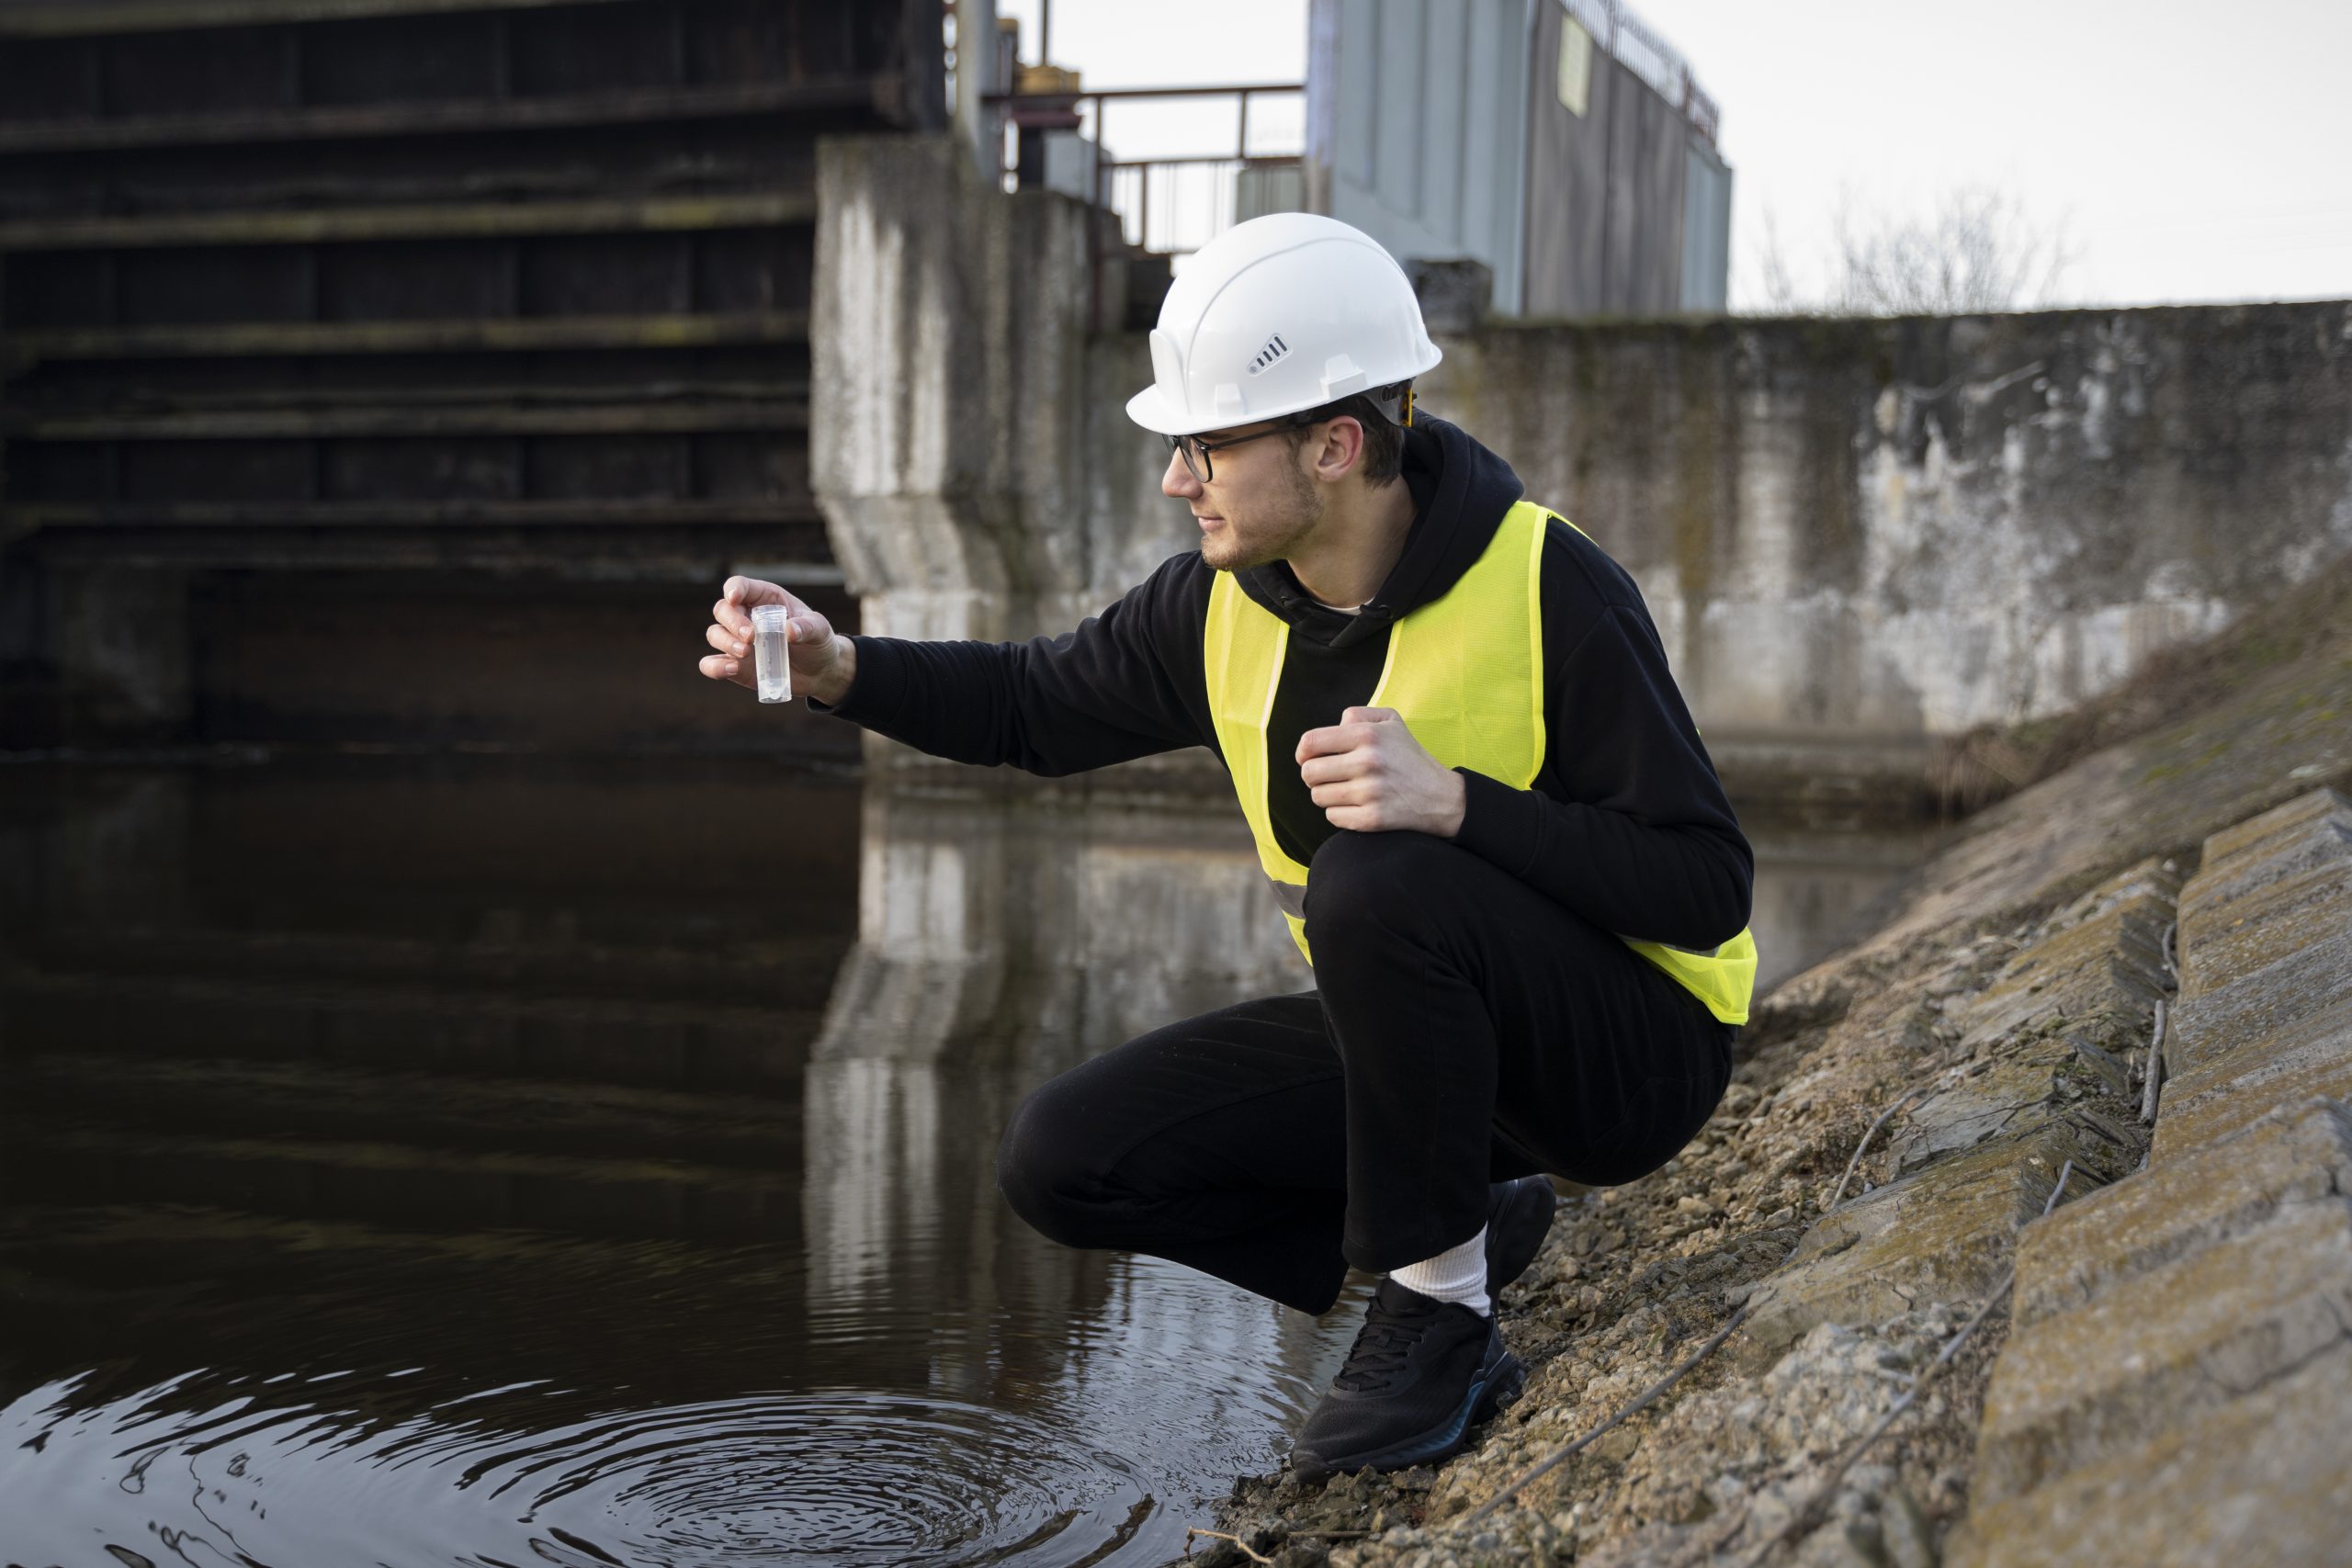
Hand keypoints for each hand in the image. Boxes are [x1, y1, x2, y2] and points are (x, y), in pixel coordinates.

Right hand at [699, 576, 856, 703]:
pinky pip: (712, 664)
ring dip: (725, 642)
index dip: (734, 589)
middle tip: (751, 636)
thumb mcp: (820, 630)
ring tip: (745, 653)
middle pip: (722, 609)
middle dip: (732, 621)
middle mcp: (746, 617)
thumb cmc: (818, 642)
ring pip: (715, 634)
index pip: (740, 585)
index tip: (735, 598)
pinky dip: (716, 667)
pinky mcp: (735, 665)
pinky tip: (732, 668)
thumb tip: (790, 630)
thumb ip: (808, 627)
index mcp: (765, 599)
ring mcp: (738, 642)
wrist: (820, 672)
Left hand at [1295, 706, 1466, 835]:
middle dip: (1313, 776)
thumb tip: (1330, 728)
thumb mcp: (1391, 721)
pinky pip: (1332, 817)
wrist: (1441, 796)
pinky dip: (1339, 813)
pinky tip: (1356, 805)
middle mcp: (1368, 762)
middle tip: (1328, 776)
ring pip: (1318, 797)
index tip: (1306, 758)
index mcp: (1368, 735)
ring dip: (1326, 794)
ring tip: (1345, 790)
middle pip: (1309, 773)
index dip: (1302, 752)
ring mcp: (1370, 792)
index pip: (1311, 743)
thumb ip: (1356, 715)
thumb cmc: (1409, 756)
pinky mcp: (1372, 819)